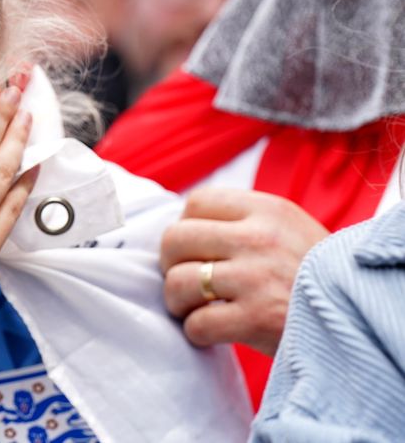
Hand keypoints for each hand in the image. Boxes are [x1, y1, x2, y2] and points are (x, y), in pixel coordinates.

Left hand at [160, 188, 327, 355]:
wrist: (364, 319)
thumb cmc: (315, 276)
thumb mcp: (289, 230)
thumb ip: (244, 222)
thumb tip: (184, 223)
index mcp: (267, 210)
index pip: (196, 202)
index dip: (187, 227)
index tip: (197, 250)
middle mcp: (259, 238)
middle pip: (175, 239)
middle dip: (171, 264)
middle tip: (185, 281)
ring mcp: (257, 278)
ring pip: (178, 282)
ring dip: (177, 301)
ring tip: (193, 308)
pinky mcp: (257, 319)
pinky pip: (197, 323)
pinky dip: (196, 332)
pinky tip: (211, 332)